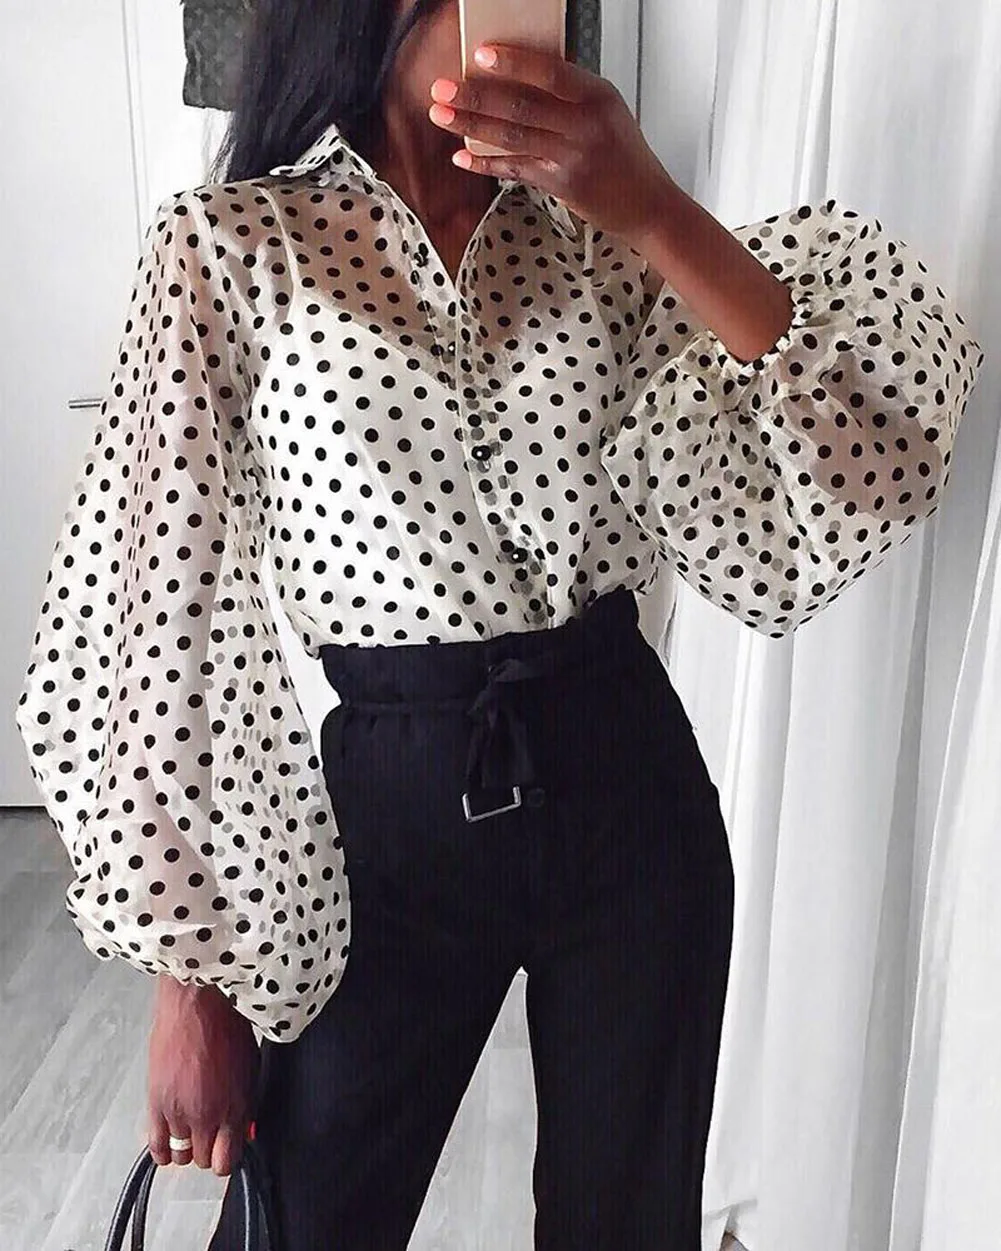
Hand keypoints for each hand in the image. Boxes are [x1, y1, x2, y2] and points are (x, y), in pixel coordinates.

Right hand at [147, 977, 259, 1176]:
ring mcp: (178, 1111)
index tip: (229, 1148)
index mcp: (233, 1106)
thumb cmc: (227, 1026)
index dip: (229, 1157)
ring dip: (187, 1147)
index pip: (228, 1160)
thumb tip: (241, 1127)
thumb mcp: (250, 1068)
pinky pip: (155, 1144)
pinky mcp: (155, 1102)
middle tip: (212, 1133)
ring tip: (191, 1130)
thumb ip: (244, 1104)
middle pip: (205, 1160)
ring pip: (181, 1154)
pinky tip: (168, 1141)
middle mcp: (205, 1115)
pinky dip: (162, 1149)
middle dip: (211, 1150)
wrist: (197, 1003)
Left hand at [427, 43, 676, 242]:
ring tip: (440, 115)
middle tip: (441, 88)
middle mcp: (586, 125)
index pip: (551, 72)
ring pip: (513, 136)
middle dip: (476, 95)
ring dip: (471, 125)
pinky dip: (486, 162)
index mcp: (598, 95)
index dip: (513, 62)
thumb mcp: (605, 112)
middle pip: (521, 105)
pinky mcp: (562, 185)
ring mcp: (573, 158)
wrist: (647, 203)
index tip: (479, 54)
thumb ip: (568, 95)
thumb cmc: (623, 154)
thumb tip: (513, 76)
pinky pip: (516, 170)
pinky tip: (461, 155)